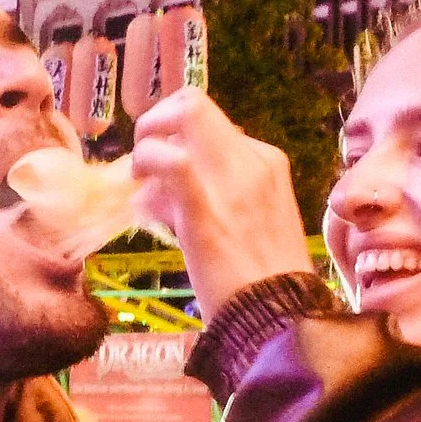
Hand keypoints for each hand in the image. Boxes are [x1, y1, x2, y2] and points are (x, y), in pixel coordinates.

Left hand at [129, 90, 313, 316]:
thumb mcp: (251, 223)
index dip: (178, 142)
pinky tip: (143, 198)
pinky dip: (149, 164)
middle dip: (156, 121)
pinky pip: (172, 161)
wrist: (280, 319)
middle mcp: (253, 160)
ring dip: (148, 141)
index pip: (213, 125)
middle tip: (143, 160)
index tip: (166, 174)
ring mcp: (233, 180)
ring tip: (140, 182)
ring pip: (184, 114)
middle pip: (194, 103)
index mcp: (267, 162)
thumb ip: (213, 196)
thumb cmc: (263, 282)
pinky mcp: (207, 208)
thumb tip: (158, 190)